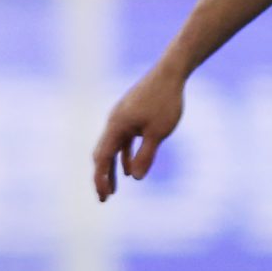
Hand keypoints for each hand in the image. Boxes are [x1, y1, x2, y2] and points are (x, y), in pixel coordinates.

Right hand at [91, 63, 186, 201]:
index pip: (102, 158)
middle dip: (102, 177)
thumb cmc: (165, 102)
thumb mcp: (158, 133)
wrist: (170, 72)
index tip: (104, 197)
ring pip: (112, 148)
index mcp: (116, 126)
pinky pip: (122, 140)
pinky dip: (124, 156)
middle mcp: (114, 122)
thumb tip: (136, 178)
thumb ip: (145, 155)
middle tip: (104, 198)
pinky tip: (129, 169)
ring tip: (114, 189)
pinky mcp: (130, 115)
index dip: (101, 179)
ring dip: (113, 169)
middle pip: (102, 154)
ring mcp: (121, 117)